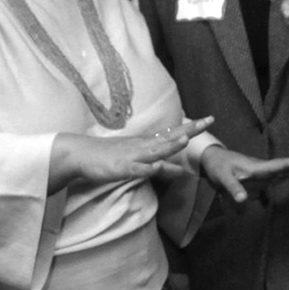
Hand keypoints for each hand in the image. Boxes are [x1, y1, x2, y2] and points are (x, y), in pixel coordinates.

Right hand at [49, 117, 214, 191]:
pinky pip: (136, 169)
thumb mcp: (137, 160)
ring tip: (185, 139)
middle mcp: (142, 146)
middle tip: (209, 120)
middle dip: (189, 129)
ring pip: (154, 150)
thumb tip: (178, 169)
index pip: (173, 133)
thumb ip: (158, 165)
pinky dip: (148, 167)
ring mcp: (132, 156)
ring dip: (170, 145)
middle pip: (170, 137)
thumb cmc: (108, 157)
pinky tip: (158, 165)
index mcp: (146, 143)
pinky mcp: (121, 168)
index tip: (209, 119)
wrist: (79, 154)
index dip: (191, 127)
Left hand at [199, 144, 288, 202]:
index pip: (285, 165)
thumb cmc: (217, 167)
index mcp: (260, 168)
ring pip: (287, 172)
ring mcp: (264, 175)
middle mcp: (265, 170)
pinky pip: (279, 180)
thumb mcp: (221, 178)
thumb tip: (244, 201)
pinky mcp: (260, 181)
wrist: (211, 161)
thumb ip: (233, 189)